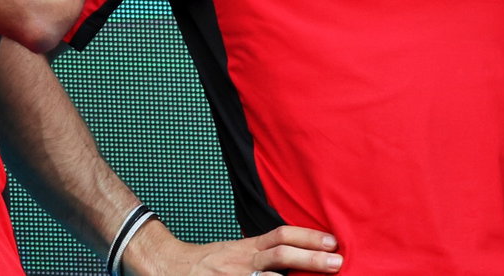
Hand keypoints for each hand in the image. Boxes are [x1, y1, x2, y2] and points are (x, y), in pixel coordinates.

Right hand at [128, 220, 340, 274]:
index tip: (331, 241)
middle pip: (279, 256)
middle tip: (336, 263)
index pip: (279, 236)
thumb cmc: (205, 263)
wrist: (167, 267)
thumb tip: (294, 255)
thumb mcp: (233, 252)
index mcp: (246, 249)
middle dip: (309, 259)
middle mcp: (243, 263)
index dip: (306, 237)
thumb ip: (260, 253)